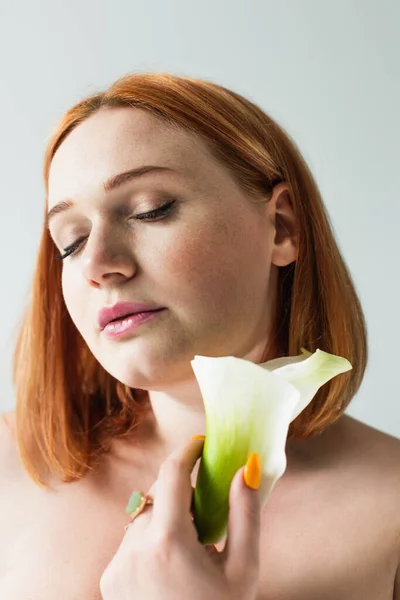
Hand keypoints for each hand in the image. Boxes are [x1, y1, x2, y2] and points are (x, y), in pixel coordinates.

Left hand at [99, 437, 261, 599]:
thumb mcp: (244, 568)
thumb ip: (245, 514)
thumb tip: (245, 469)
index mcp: (168, 541)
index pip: (172, 474)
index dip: (187, 452)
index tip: (201, 444)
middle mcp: (134, 548)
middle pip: (159, 496)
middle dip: (182, 496)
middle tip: (206, 517)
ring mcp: (117, 565)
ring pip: (144, 518)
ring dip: (166, 521)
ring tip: (189, 553)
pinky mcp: (109, 580)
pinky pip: (132, 542)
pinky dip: (151, 543)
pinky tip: (170, 569)